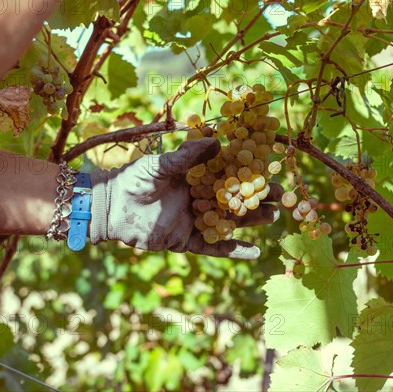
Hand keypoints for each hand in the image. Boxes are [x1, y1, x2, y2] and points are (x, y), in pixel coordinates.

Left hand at [89, 138, 282, 258]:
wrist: (111, 207)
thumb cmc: (134, 179)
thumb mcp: (162, 164)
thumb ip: (188, 156)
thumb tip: (217, 141)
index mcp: (197, 178)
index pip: (229, 175)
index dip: (249, 173)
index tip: (270, 169)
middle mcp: (201, 199)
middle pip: (236, 200)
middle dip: (258, 198)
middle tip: (282, 196)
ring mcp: (196, 221)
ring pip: (230, 223)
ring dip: (252, 221)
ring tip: (274, 217)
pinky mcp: (187, 241)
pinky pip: (214, 247)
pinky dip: (233, 250)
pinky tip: (255, 251)